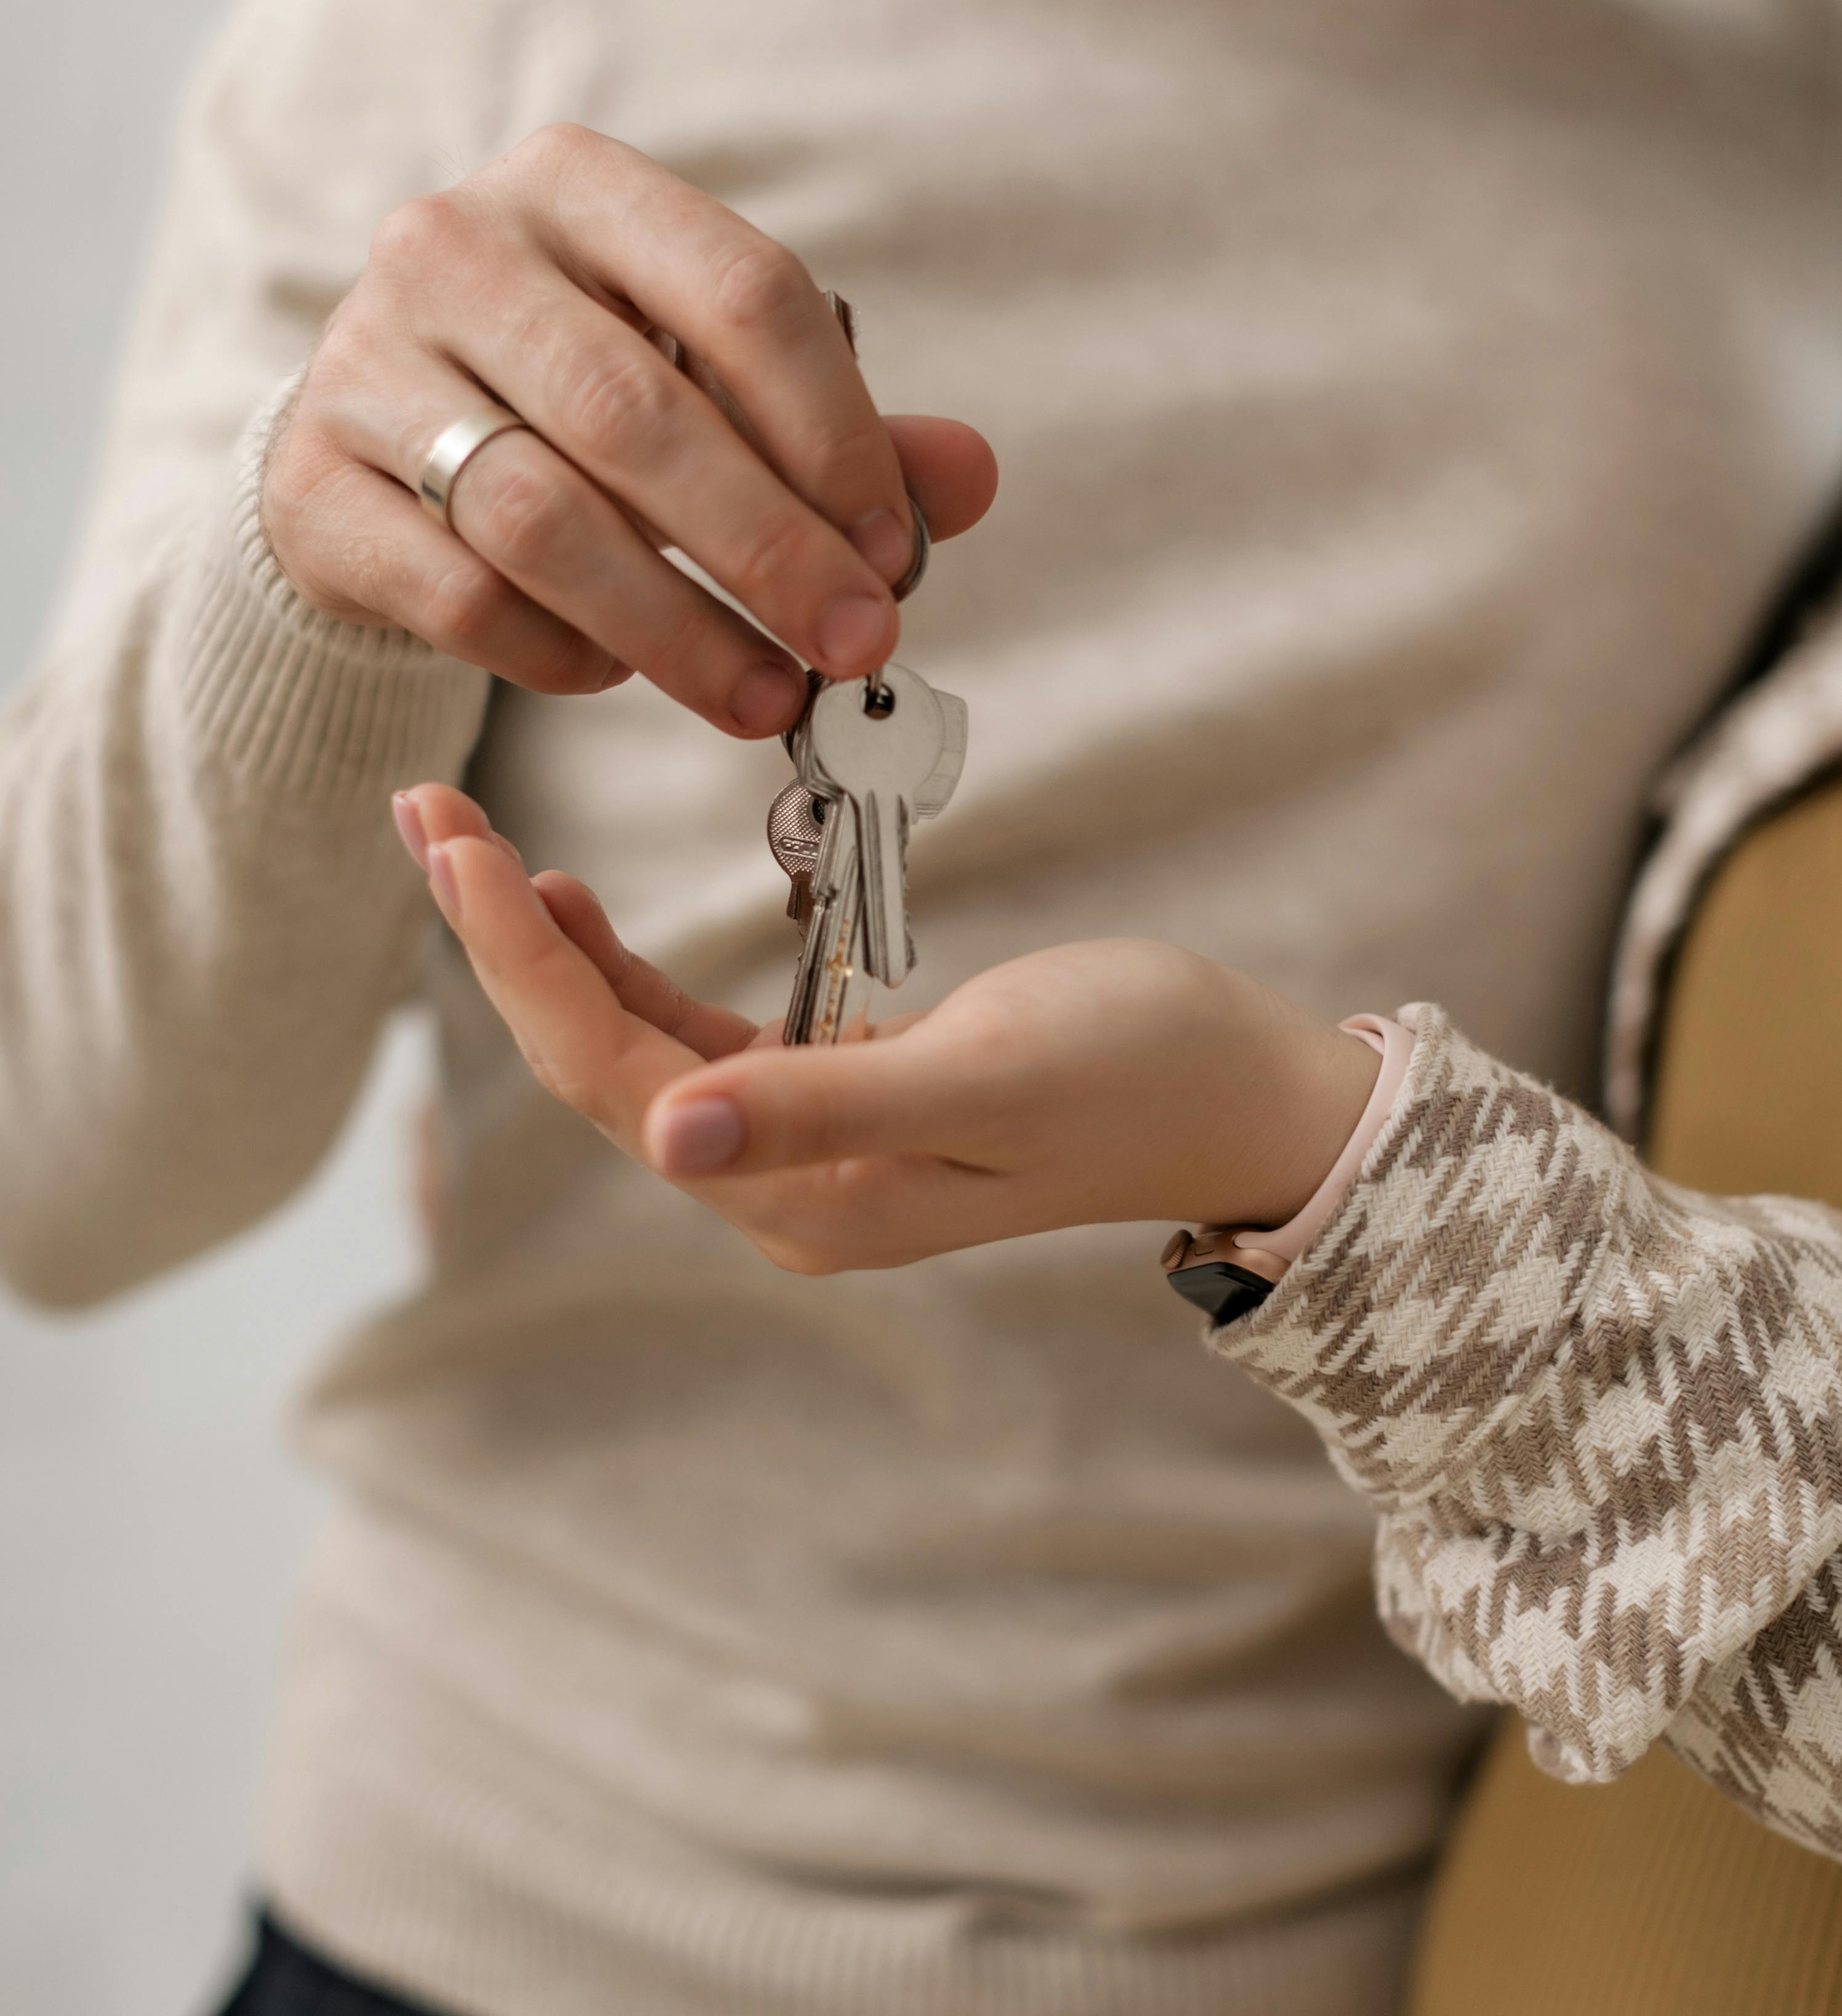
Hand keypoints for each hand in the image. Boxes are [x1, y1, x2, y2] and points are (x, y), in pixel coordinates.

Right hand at [264, 125, 998, 736]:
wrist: (371, 442)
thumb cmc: (575, 403)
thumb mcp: (708, 384)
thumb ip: (838, 429)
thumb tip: (970, 481)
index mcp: (581, 187)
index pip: (744, 293)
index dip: (837, 432)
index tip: (895, 547)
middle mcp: (459, 246)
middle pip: (641, 414)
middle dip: (768, 548)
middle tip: (854, 644)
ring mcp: (368, 362)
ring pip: (542, 516)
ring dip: (675, 627)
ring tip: (766, 698)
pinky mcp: (314, 485)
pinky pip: (460, 594)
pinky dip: (560, 651)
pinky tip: (618, 674)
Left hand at [394, 786, 1378, 1274]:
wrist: (1243, 1095)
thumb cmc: (1138, 1070)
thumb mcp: (986, 1075)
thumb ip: (824, 1106)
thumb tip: (667, 1138)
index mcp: (805, 1199)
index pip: (613, 1078)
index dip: (524, 964)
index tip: (458, 849)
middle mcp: (785, 1189)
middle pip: (595, 1065)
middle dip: (503, 945)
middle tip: (423, 816)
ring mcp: (808, 1149)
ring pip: (630, 1047)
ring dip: (549, 950)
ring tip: (469, 843)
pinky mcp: (840, 1096)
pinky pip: (694, 1037)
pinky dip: (627, 969)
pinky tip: (581, 907)